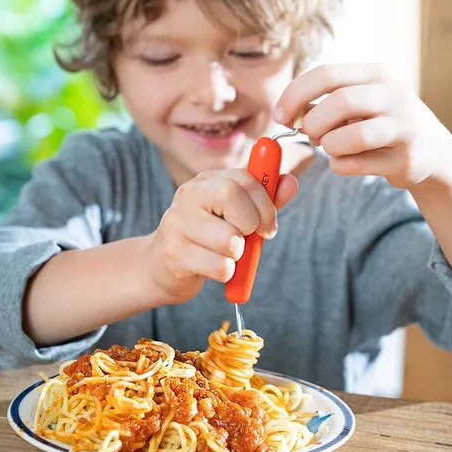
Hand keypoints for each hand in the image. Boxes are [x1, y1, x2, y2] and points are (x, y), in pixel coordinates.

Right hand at [146, 169, 297, 303]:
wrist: (160, 266)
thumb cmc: (206, 238)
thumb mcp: (236, 215)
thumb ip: (264, 199)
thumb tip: (291, 182)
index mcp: (206, 181)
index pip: (244, 178)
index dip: (266, 204)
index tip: (269, 226)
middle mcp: (188, 195)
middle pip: (231, 196)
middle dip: (251, 224)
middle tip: (247, 240)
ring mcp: (177, 224)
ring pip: (229, 239)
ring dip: (238, 255)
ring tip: (226, 255)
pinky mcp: (173, 254)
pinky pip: (219, 266)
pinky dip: (226, 273)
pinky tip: (213, 269)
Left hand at [275, 64, 451, 190]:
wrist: (435, 154)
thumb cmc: (384, 125)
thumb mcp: (362, 103)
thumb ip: (328, 102)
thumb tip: (289, 112)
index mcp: (377, 74)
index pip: (327, 73)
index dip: (295, 95)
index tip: (280, 116)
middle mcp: (394, 95)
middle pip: (339, 103)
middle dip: (314, 124)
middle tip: (311, 136)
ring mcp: (404, 127)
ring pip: (350, 137)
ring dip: (329, 147)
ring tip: (333, 148)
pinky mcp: (406, 159)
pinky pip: (356, 164)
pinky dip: (340, 166)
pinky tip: (347, 162)